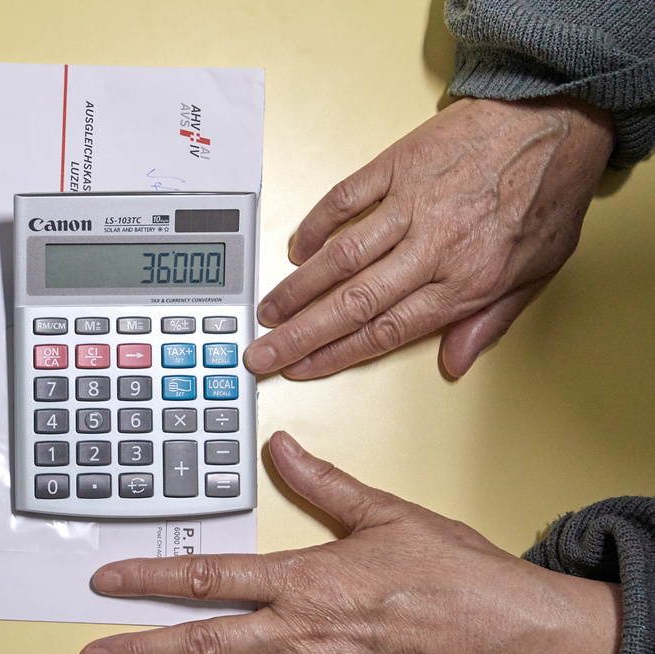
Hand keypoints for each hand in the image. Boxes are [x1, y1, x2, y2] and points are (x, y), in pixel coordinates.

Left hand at [77, 432, 621, 653]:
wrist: (504, 626)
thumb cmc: (448, 569)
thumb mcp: (382, 512)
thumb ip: (320, 484)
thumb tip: (277, 448)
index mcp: (301, 580)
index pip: (207, 577)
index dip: (150, 579)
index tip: (106, 582)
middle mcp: (297, 633)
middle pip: (201, 642)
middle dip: (139, 650)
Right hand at [245, 97, 614, 379]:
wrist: (557, 116)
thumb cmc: (550, 190)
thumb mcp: (540, 269)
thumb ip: (492, 320)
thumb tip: (455, 362)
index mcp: (466, 280)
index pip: (386, 331)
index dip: (337, 355)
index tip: (303, 370)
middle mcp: (433, 247)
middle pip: (352, 304)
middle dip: (300, 336)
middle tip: (262, 354)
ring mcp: (411, 204)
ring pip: (341, 257)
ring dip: (298, 290)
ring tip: (268, 313)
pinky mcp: (398, 166)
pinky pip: (344, 200)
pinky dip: (316, 225)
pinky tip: (296, 249)